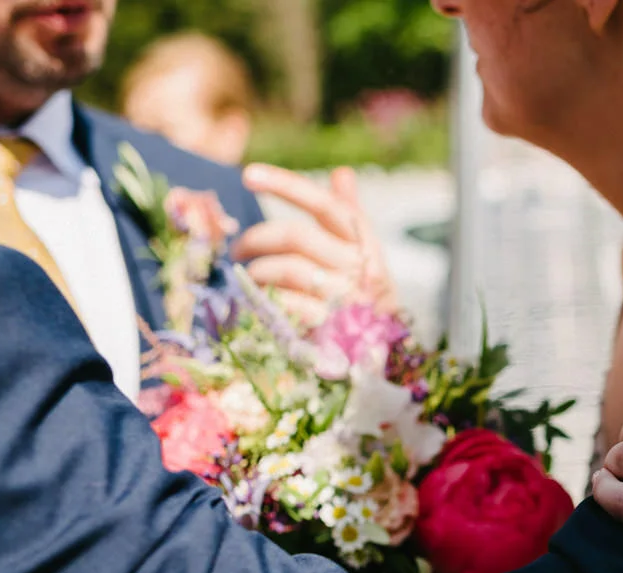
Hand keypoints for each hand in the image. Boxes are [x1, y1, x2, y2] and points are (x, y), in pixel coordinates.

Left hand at [234, 164, 397, 327]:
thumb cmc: (365, 294)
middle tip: (239, 248)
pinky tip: (257, 300)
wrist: (383, 350)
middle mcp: (356, 267)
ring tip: (248, 277)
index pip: (325, 205)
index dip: (286, 185)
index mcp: (364, 243)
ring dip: (257, 272)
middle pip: (296, 236)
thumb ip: (351, 215)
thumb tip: (342, 173)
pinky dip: (265, 298)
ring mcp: (343, 297)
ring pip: (286, 269)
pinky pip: (285, 303)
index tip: (248, 175)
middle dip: (257, 239)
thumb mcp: (366, 254)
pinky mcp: (327, 326)